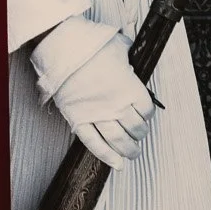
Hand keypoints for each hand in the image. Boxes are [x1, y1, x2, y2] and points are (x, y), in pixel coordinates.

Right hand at [39, 26, 154, 170]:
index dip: (147, 114)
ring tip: (133, 154)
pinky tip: (115, 163)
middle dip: (140, 134)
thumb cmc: (91, 46)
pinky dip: (106, 155)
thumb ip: (129, 54)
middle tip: (139, 135)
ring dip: (128, 150)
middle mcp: (116, 105)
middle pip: (135, 128)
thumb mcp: (119, 46)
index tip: (145, 115)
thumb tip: (134, 50)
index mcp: (129, 87)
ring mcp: (97, 114)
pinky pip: (94, 143)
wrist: (63, 49)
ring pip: (118, 140)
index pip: (146, 110)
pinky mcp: (78, 119)